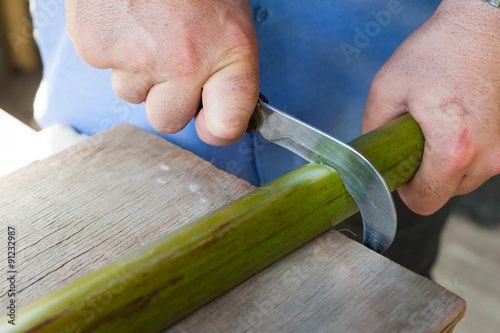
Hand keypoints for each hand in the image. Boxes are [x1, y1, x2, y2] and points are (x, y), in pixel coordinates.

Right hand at [65, 0, 258, 145]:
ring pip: (131, 95)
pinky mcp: (96, 48)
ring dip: (139, 71)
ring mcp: (136, 59)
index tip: (210, 119)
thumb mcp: (230, 21)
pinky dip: (113, 48)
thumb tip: (214, 114)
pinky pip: (105, 68)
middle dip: (168, 98)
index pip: (227, 126)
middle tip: (172, 58)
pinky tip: (125, 18)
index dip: (217, 127)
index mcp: (227, 53)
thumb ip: (226, 71)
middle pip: (168, 120)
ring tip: (148, 27)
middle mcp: (184, 63)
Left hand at [362, 0, 499, 214]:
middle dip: (425, 175)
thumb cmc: (436, 52)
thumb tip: (371, 162)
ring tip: (437, 125)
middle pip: (444, 193)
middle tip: (416, 139)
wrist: (482, 26)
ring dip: (445, 163)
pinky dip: (464, 151)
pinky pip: (479, 162)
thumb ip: (372, 133)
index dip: (405, 190)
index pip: (424, 202)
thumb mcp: (386, 90)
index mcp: (453, 149)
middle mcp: (487, 157)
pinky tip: (455, 122)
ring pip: (463, 179)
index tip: (399, 168)